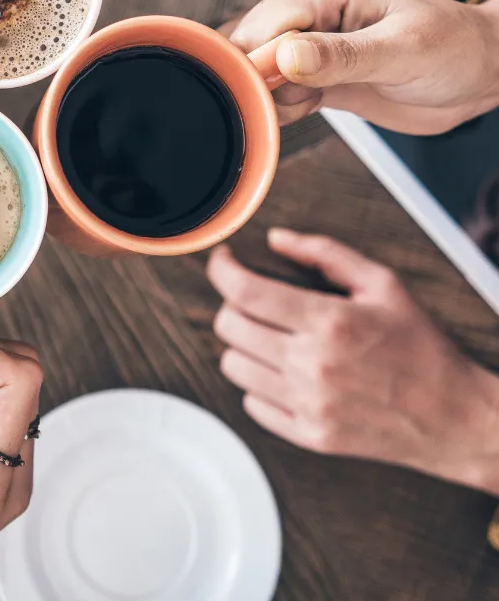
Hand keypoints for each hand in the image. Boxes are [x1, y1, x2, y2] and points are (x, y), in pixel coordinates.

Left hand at [209, 228, 498, 493]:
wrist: (455, 417)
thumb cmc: (420, 346)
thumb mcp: (382, 284)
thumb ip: (325, 253)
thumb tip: (276, 239)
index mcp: (329, 322)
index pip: (244, 291)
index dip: (222, 269)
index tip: (224, 261)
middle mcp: (312, 365)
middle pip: (228, 326)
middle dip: (233, 304)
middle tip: (254, 300)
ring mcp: (308, 405)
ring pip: (232, 365)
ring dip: (243, 345)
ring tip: (272, 337)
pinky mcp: (310, 436)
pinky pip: (252, 404)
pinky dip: (259, 385)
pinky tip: (285, 372)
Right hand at [230, 0, 498, 132]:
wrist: (477, 73)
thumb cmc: (454, 50)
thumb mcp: (403, 53)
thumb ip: (341, 57)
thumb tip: (284, 58)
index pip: (260, 27)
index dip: (260, 66)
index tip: (284, 94)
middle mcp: (302, 5)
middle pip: (244, 49)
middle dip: (265, 84)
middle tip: (308, 98)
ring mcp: (300, 36)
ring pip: (250, 72)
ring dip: (272, 98)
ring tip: (315, 100)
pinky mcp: (304, 67)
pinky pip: (269, 89)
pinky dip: (281, 107)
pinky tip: (312, 105)